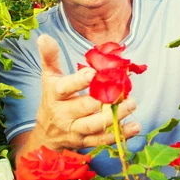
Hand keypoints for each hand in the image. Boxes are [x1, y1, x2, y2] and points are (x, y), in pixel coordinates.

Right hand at [12, 35, 140, 160]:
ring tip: (131, 104)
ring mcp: (75, 130)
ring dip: (115, 116)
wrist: (47, 134)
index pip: (65, 88)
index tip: (93, 73)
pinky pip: (103, 140)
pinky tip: (135, 126)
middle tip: (122, 90)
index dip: (79, 81)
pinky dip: (120, 134)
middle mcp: (64, 115)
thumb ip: (50, 57)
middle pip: (84, 108)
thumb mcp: (48, 78)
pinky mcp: (86, 142)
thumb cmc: (52, 100)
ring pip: (95, 126)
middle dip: (103, 99)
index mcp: (55, 96)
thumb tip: (45, 36)